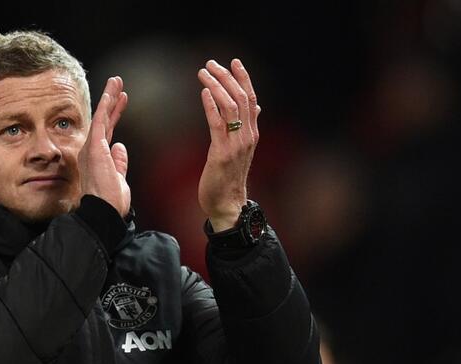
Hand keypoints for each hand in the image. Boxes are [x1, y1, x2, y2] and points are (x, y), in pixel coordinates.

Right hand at [78, 76, 130, 217]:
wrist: (105, 211)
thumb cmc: (110, 201)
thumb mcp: (118, 179)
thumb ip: (119, 162)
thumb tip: (121, 146)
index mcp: (98, 158)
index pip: (107, 131)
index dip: (114, 115)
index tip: (122, 101)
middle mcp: (92, 150)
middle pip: (104, 120)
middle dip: (112, 102)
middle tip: (118, 85)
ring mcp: (92, 147)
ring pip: (101, 116)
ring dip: (109, 97)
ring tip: (117, 82)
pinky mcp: (94, 145)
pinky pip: (100, 120)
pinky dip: (105, 105)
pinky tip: (111, 92)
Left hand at [197, 59, 260, 231]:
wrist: (227, 204)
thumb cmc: (230, 177)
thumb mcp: (241, 149)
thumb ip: (248, 127)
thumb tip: (257, 107)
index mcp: (252, 133)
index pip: (251, 99)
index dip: (244, 78)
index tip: (234, 61)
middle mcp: (248, 136)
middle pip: (240, 98)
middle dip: (226, 77)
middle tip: (211, 63)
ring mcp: (236, 145)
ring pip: (230, 107)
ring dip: (216, 86)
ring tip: (203, 73)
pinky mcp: (222, 154)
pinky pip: (218, 125)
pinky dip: (211, 106)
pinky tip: (204, 93)